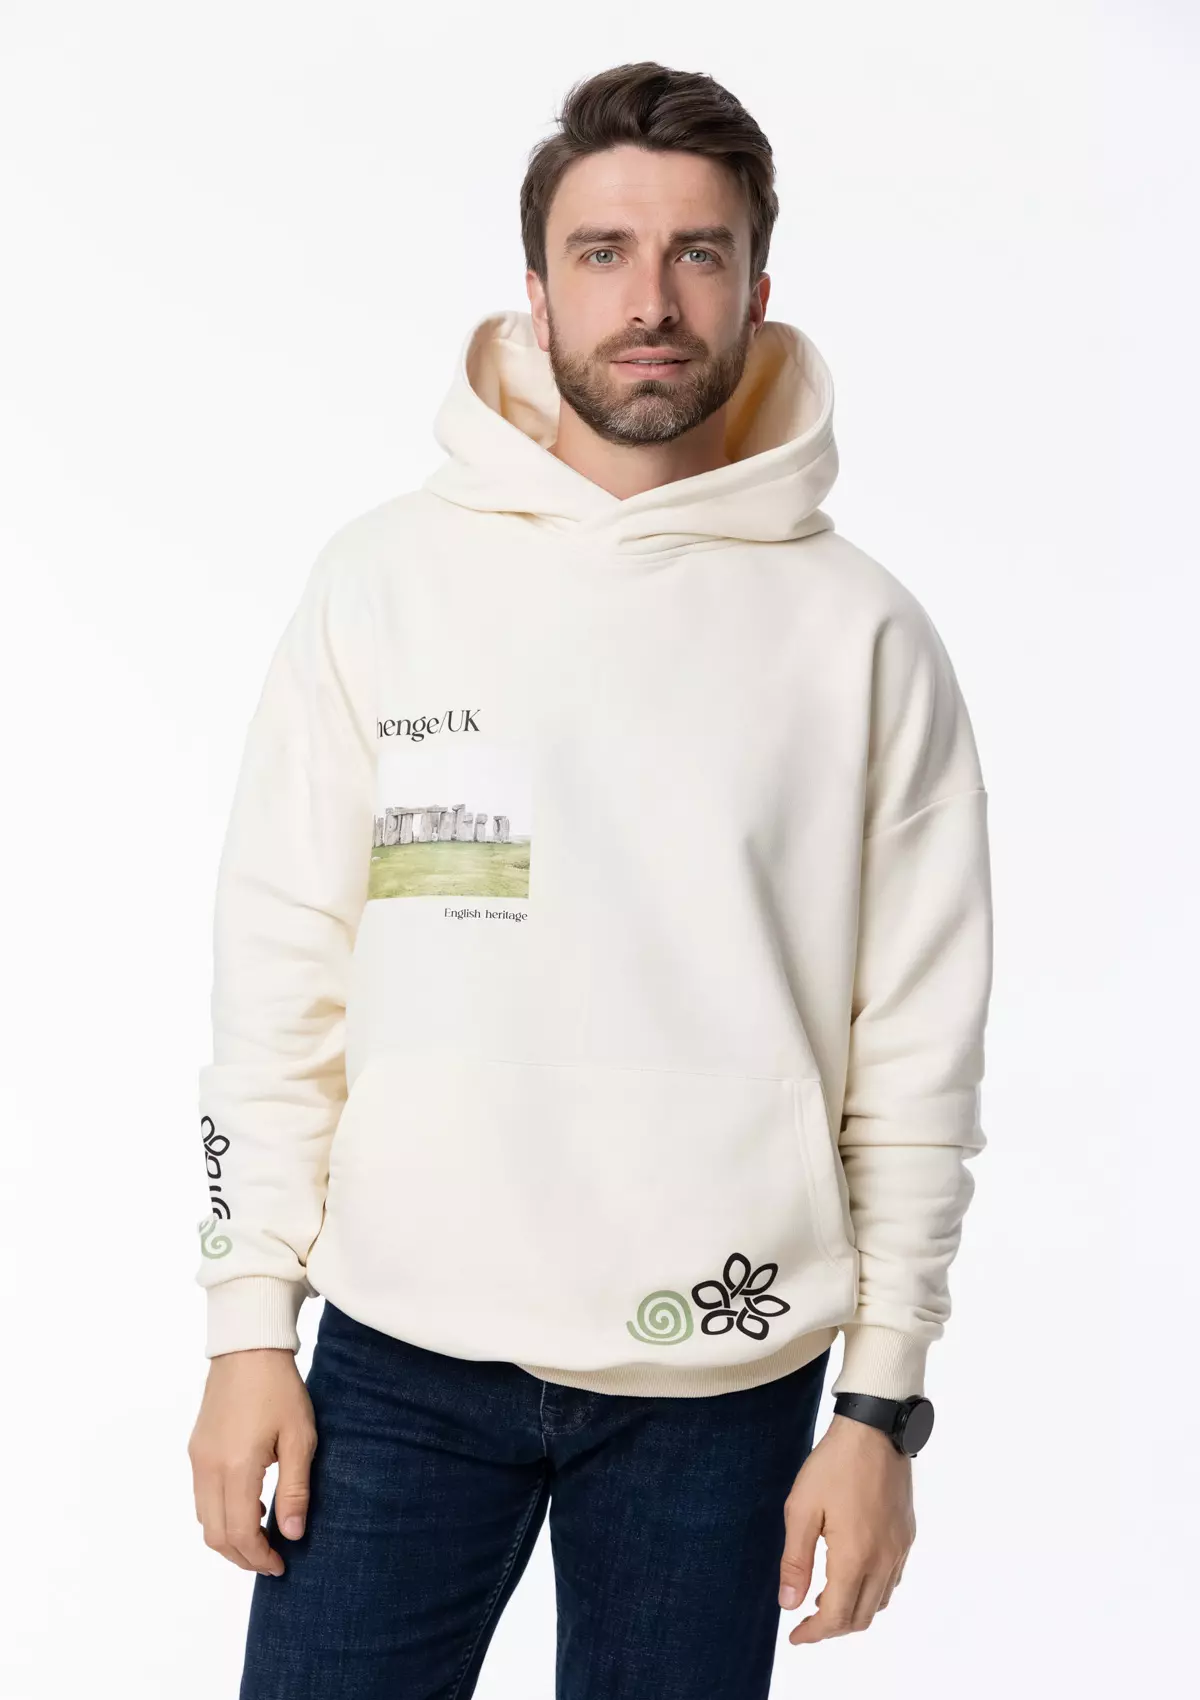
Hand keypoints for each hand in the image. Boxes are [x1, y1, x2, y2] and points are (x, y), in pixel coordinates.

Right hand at [188, 1348, 316, 1575]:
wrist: (248, 1347)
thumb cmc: (280, 1389)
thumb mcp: (300, 1438)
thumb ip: (295, 1489)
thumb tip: (293, 1534)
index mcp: (235, 1467)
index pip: (239, 1533)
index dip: (259, 1557)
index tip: (281, 1565)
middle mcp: (208, 1468)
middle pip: (215, 1535)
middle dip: (242, 1556)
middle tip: (271, 1560)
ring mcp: (197, 1458)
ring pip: (204, 1519)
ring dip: (229, 1537)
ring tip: (263, 1536)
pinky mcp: (196, 1449)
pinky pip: (202, 1496)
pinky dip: (221, 1513)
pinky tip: (250, 1505)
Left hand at [778, 1412, 915, 1642]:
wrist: (875, 1429)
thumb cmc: (833, 1465)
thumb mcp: (801, 1509)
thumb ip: (795, 1560)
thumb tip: (788, 1604)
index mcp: (855, 1557)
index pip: (835, 1616)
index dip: (813, 1633)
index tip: (795, 1636)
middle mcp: (883, 1560)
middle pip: (860, 1617)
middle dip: (832, 1627)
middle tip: (806, 1619)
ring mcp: (899, 1549)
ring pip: (880, 1602)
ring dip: (853, 1611)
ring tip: (825, 1597)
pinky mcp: (906, 1536)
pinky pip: (893, 1580)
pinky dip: (872, 1591)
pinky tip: (853, 1574)